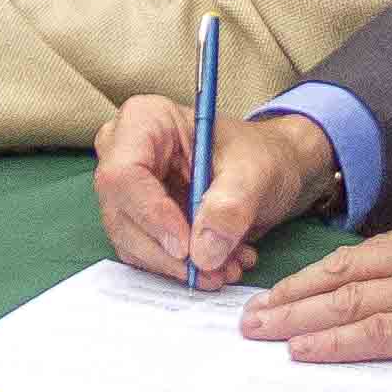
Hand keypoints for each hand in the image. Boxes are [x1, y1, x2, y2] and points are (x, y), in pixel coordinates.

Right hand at [96, 100, 333, 287]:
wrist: (270, 169)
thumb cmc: (260, 155)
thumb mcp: (256, 174)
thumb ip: (230, 207)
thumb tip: (202, 253)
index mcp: (144, 120)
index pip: (124, 174)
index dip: (151, 215)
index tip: (186, 248)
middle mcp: (123, 151)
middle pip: (121, 213)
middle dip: (167, 252)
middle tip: (213, 271)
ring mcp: (126, 187)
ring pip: (129, 240)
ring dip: (177, 266)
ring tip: (225, 267)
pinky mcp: (136, 217)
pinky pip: (144, 253)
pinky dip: (178, 267)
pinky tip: (217, 264)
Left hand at [243, 210, 391, 366]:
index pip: (367, 254)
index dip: (320, 272)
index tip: (287, 287)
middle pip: (345, 274)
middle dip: (292, 294)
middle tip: (250, 312)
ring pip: (350, 301)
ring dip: (298, 318)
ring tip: (260, 332)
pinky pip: (380, 332)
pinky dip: (337, 341)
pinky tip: (305, 349)